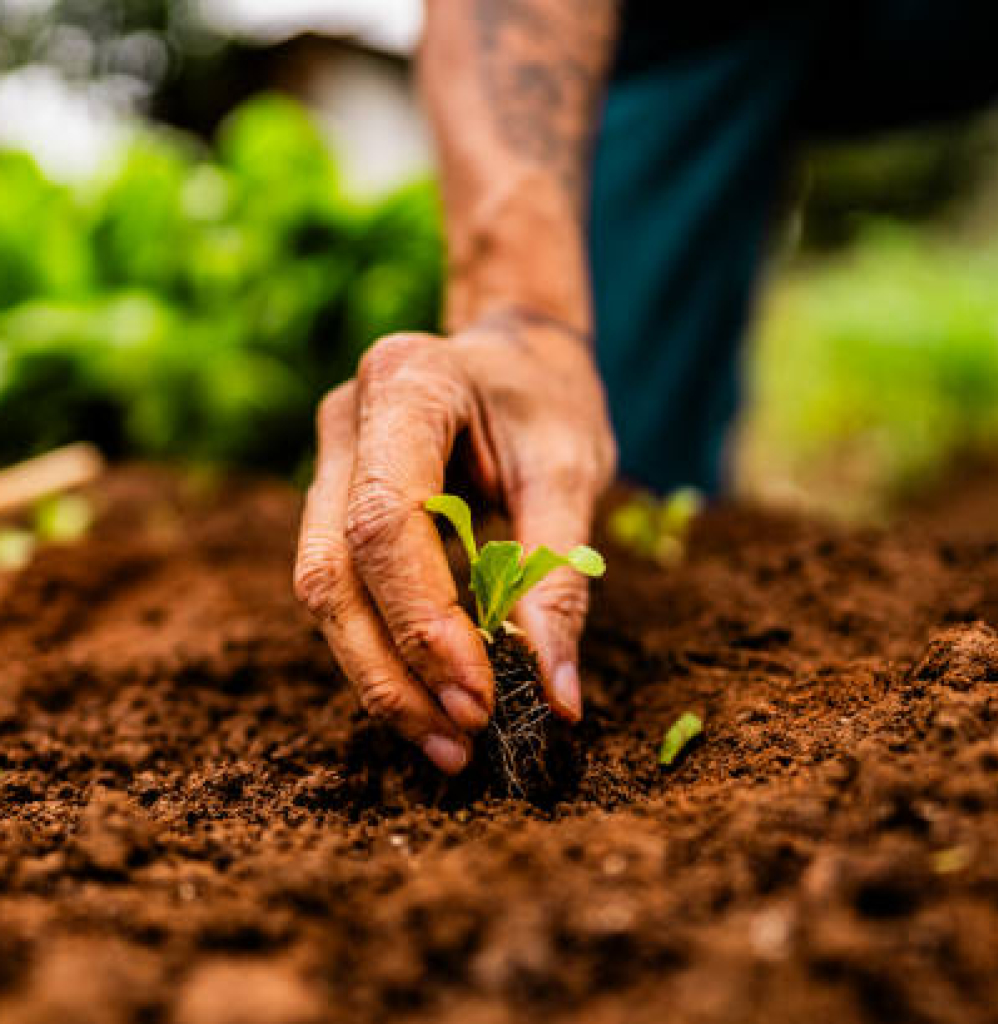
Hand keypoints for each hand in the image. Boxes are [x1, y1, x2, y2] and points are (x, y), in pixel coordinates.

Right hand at [294, 310, 614, 772]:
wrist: (517, 356)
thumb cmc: (549, 404)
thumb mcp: (573, 471)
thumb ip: (557, 577)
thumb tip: (557, 698)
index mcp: (405, 383)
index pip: (386, 520)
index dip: (423, 621)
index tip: (481, 699)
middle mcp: (344, 420)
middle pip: (333, 569)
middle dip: (391, 670)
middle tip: (459, 743)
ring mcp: (327, 460)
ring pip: (322, 589)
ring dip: (378, 677)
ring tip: (445, 744)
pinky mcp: (332, 500)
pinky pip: (341, 587)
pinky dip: (380, 651)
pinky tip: (426, 700)